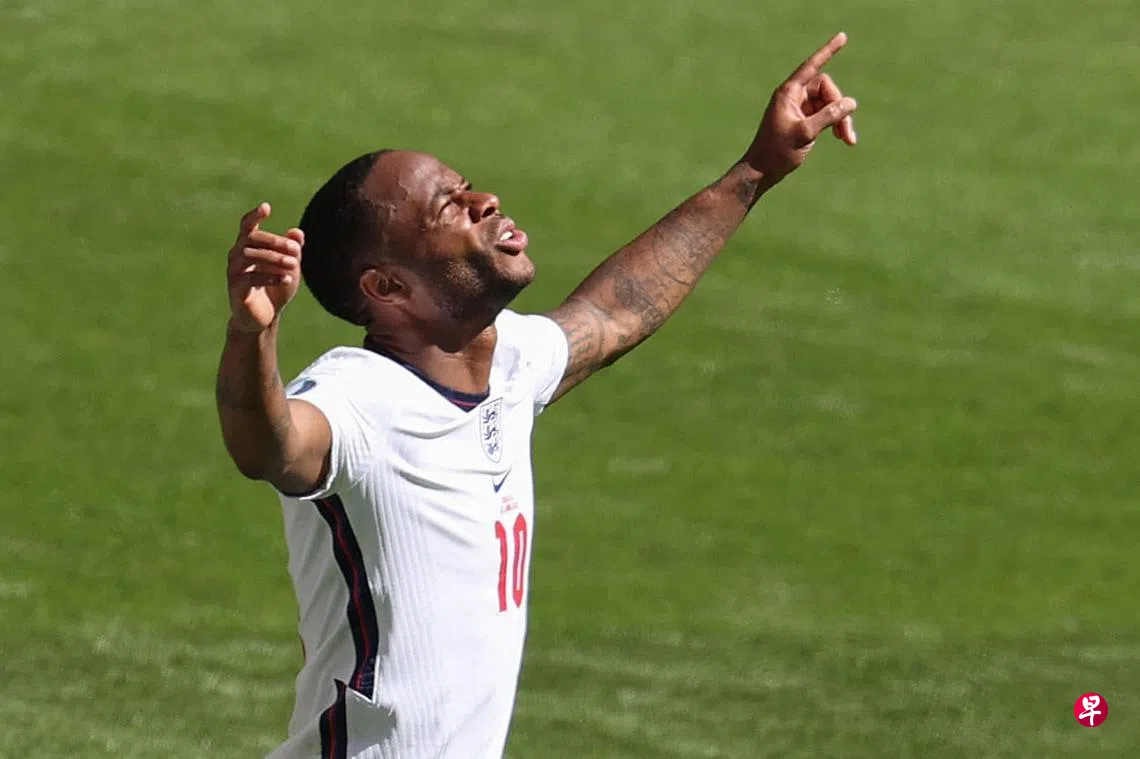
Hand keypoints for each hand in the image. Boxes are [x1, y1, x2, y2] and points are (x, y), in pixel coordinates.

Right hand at [227, 203, 303, 332]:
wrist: (264, 317)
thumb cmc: (275, 287)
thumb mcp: (290, 268)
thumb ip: (293, 251)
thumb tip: (298, 233)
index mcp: (248, 246)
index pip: (246, 226)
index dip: (254, 215)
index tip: (266, 207)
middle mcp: (236, 255)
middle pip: (251, 238)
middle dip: (274, 241)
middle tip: (295, 250)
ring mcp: (233, 272)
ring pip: (248, 256)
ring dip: (273, 258)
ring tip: (293, 265)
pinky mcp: (235, 289)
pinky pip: (249, 278)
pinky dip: (269, 276)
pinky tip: (286, 279)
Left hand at [743, 32, 857, 183]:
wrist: (761, 172)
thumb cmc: (777, 152)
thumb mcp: (806, 133)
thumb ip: (829, 116)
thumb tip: (850, 103)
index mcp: (788, 93)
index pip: (811, 66)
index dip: (828, 51)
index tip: (843, 37)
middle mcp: (793, 97)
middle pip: (826, 89)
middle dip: (840, 107)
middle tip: (846, 132)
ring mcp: (798, 108)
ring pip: (828, 103)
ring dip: (840, 119)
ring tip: (848, 140)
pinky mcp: (802, 120)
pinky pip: (825, 114)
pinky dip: (835, 125)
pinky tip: (843, 139)